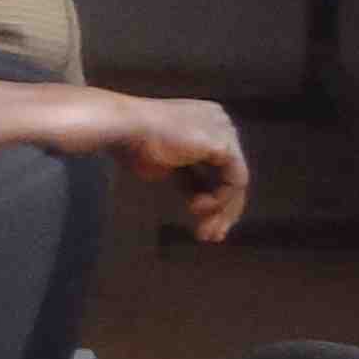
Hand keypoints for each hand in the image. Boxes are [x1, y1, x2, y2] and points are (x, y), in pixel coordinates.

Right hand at [103, 96, 248, 241]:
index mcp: (205, 123)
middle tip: (210, 235)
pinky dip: (220, 200)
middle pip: (229, 174)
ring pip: (235, 180)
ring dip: (221, 210)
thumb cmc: (132, 144)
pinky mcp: (224, 144)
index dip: (213, 196)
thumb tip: (199, 198)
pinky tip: (198, 210)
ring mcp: (224, 131)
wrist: (124, 127)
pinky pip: (234, 180)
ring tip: (204, 231)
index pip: (218, 165)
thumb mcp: (164, 167)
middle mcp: (220, 123)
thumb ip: (187, 179)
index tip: (201, 221)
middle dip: (222, 209)